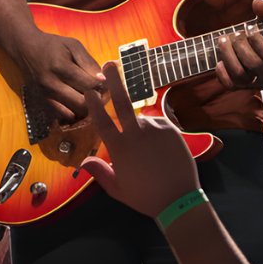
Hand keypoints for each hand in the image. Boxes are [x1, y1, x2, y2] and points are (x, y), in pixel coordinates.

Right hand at [16, 30, 104, 122]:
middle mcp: (51, 84)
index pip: (90, 85)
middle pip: (83, 103)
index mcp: (61, 67)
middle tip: (98, 91)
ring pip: (74, 112)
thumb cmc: (53, 45)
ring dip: (85, 107)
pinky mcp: (42, 102)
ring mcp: (45, 95)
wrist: (26, 49)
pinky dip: (73, 112)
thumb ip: (89, 62)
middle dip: (95, 99)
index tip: (103, 81)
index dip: (102, 85)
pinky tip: (76, 101)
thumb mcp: (73, 45)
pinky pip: (63, 116)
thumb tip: (102, 79)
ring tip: (88, 95)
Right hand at [80, 62, 199, 218]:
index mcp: (119, 149)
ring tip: (149, 154)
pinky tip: (159, 150)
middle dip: (114, 81)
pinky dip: (155, 132)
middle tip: (109, 65)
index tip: (89, 90)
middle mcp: (136, 134)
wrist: (178, 199)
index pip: (102, 121)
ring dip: (140, 129)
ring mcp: (155, 130)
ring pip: (142, 120)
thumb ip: (99, 172)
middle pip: (123, 102)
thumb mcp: (117, 189)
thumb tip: (83, 161)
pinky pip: (158, 124)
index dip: (94, 104)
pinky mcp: (171, 129)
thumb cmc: (145, 196)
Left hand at [214, 0, 262, 91]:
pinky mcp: (245, 85)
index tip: (249, 28)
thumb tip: (258, 4)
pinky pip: (231, 86)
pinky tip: (219, 61)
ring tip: (224, 40)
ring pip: (240, 76)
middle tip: (236, 33)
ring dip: (228, 56)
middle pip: (253, 64)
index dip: (256, 40)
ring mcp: (259, 82)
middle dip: (240, 45)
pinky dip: (222, 74)